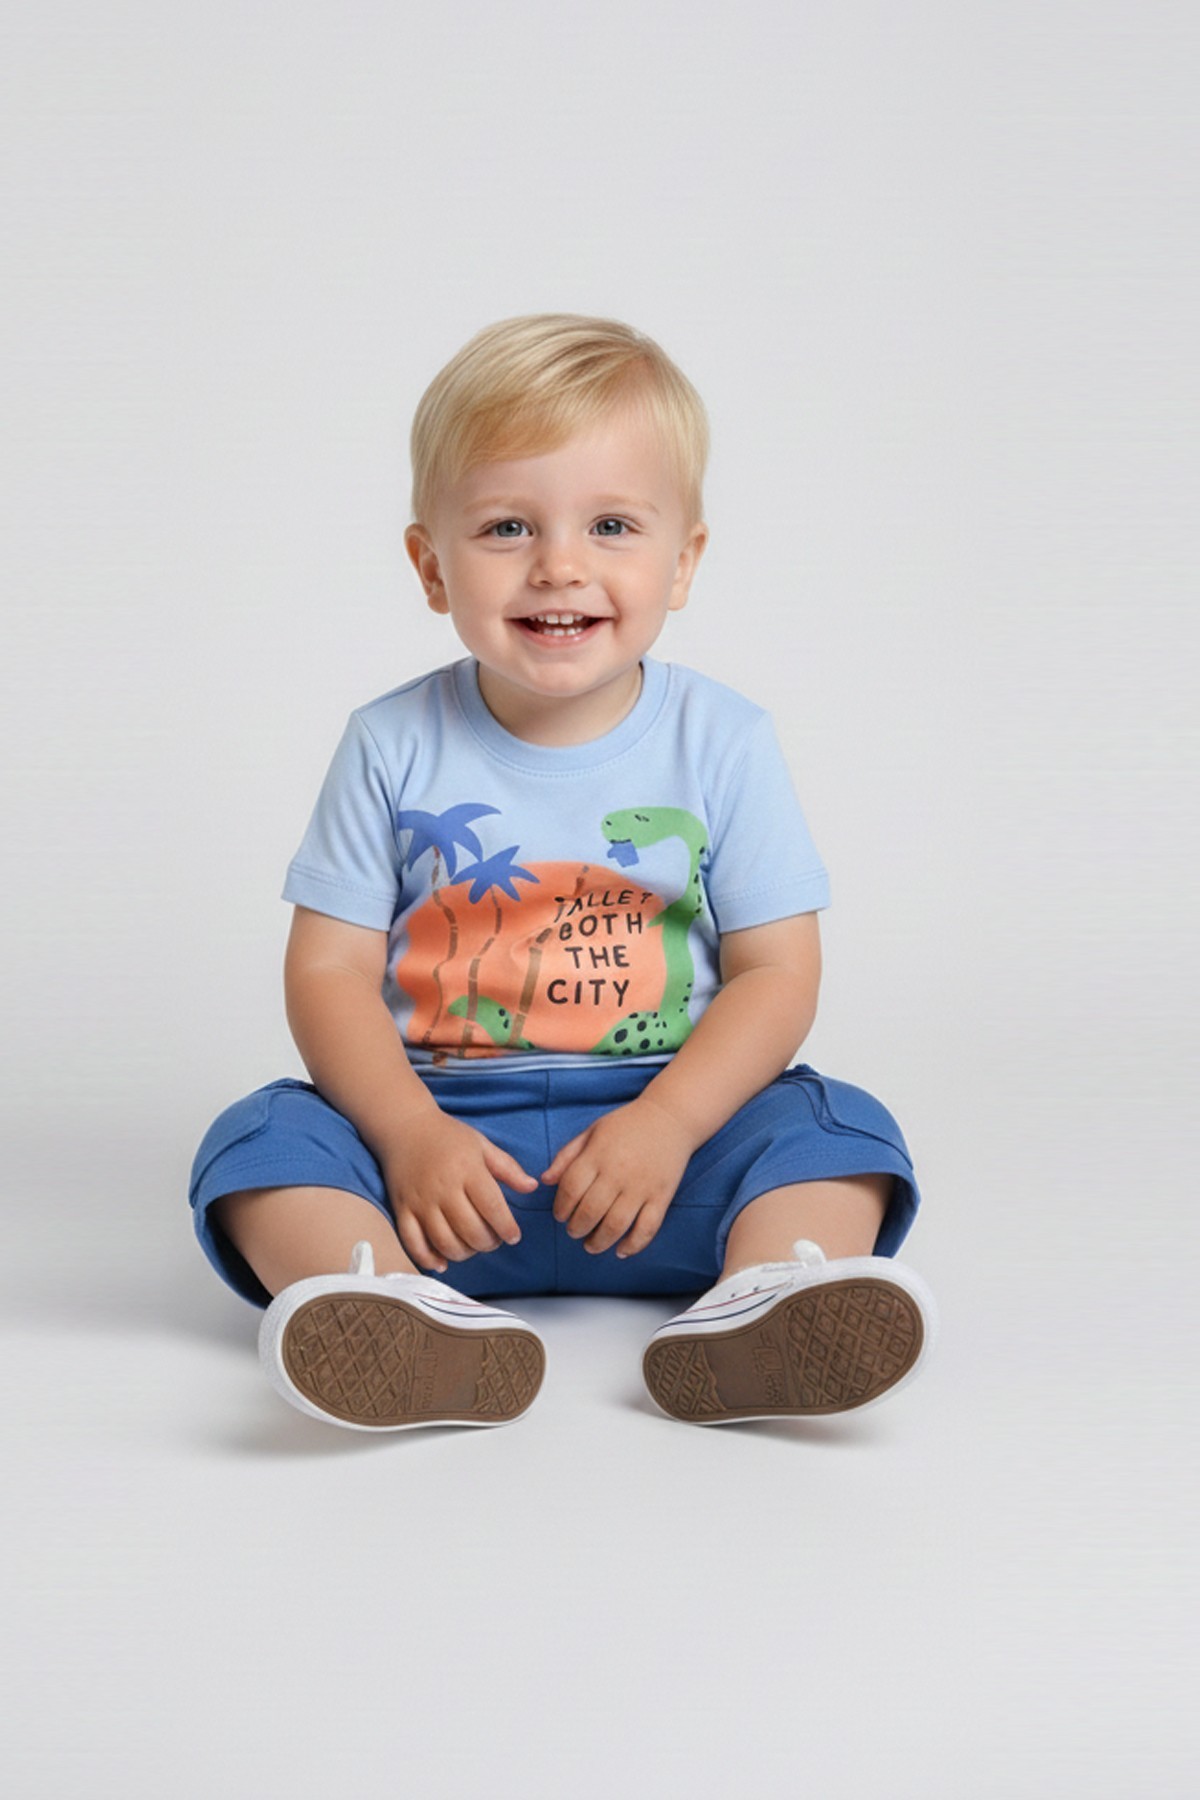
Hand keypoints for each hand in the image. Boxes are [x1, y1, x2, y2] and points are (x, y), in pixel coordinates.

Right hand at [382, 1110, 536, 1272]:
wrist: (405, 1126)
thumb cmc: (447, 1136)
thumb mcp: (482, 1145)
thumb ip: (508, 1168)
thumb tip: (532, 1187)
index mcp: (467, 1170)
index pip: (492, 1207)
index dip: (507, 1227)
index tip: (514, 1236)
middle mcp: (443, 1188)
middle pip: (470, 1230)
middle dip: (488, 1243)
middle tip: (494, 1240)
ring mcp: (421, 1201)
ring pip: (444, 1242)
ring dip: (464, 1253)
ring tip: (473, 1247)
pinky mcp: (402, 1209)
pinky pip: (413, 1243)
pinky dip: (428, 1259)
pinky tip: (442, 1263)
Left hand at [542, 1094, 697, 1258]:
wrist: (670, 1117)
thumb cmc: (627, 1124)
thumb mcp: (592, 1131)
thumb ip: (566, 1156)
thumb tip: (545, 1181)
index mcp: (597, 1155)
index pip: (570, 1189)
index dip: (560, 1208)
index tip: (560, 1215)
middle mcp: (618, 1173)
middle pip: (590, 1212)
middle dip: (576, 1228)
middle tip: (574, 1231)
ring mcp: (641, 1186)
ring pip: (616, 1225)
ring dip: (599, 1241)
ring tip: (591, 1245)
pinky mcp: (662, 1196)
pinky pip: (647, 1228)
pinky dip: (633, 1245)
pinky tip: (621, 1251)